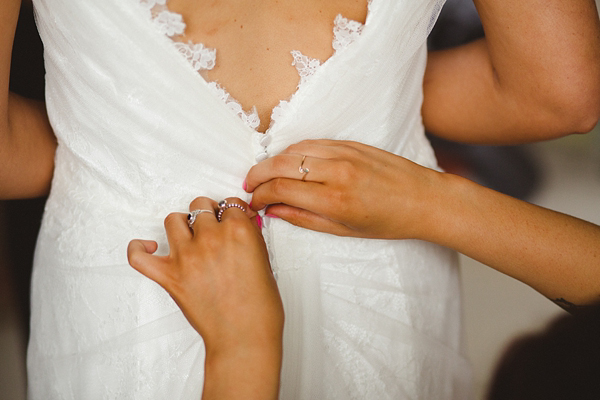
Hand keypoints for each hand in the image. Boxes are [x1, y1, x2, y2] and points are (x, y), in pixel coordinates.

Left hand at [127, 197, 282, 398]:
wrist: (244, 337)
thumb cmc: (259, 307)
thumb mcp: (264, 261)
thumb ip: (249, 239)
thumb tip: (240, 226)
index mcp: (239, 232)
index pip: (229, 204)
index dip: (230, 212)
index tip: (230, 219)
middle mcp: (211, 238)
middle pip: (199, 206)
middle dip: (207, 214)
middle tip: (211, 228)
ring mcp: (187, 256)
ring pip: (173, 220)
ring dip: (181, 225)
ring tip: (188, 236)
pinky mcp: (169, 276)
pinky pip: (139, 256)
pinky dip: (138, 249)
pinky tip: (148, 247)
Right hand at [245, 139, 442, 239]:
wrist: (423, 199)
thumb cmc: (388, 222)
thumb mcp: (344, 230)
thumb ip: (304, 219)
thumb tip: (273, 212)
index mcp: (334, 200)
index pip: (280, 189)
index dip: (259, 196)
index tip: (253, 203)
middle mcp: (336, 172)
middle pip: (280, 165)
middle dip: (257, 175)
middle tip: (249, 187)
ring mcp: (343, 153)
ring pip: (293, 149)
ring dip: (272, 161)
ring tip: (265, 176)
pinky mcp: (350, 143)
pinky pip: (312, 142)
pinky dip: (294, 151)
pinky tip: (289, 163)